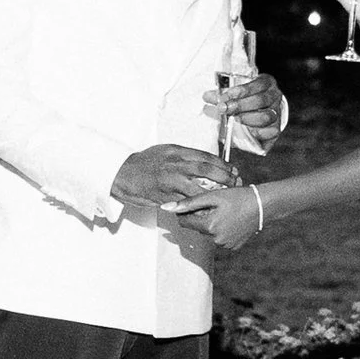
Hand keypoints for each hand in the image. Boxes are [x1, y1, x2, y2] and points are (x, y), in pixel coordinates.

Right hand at [110, 144, 233, 212]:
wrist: (124, 174)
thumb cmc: (145, 162)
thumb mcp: (166, 151)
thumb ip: (184, 155)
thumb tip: (205, 161)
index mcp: (177, 152)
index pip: (206, 157)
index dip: (223, 164)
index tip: (233, 170)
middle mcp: (175, 165)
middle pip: (207, 170)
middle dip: (225, 177)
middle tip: (235, 183)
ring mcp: (170, 182)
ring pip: (199, 188)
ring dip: (215, 194)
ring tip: (226, 197)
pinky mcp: (166, 197)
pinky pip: (186, 203)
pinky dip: (198, 206)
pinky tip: (208, 208)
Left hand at [167, 180, 263, 251]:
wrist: (263, 205)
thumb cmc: (238, 197)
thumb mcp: (212, 196)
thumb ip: (188, 203)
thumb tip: (167, 208)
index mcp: (209, 227)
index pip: (185, 222)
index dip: (188, 211)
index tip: (196, 202)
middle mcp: (216, 240)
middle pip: (198, 227)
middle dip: (202, 216)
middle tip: (215, 204)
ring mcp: (225, 245)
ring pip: (209, 232)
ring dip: (212, 222)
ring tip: (225, 211)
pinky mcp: (233, 246)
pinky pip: (220, 238)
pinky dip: (222, 229)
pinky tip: (231, 219)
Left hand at [206, 66, 286, 144]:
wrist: (259, 113)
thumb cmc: (245, 99)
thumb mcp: (235, 93)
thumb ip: (223, 95)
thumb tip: (206, 96)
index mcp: (266, 83)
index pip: (258, 84)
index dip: (243, 90)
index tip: (226, 95)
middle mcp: (275, 97)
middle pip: (261, 100)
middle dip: (240, 105)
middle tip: (223, 108)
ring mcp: (277, 113)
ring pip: (266, 116)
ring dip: (247, 119)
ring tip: (233, 120)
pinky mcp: (275, 129)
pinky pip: (270, 131)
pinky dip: (257, 132)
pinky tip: (246, 131)